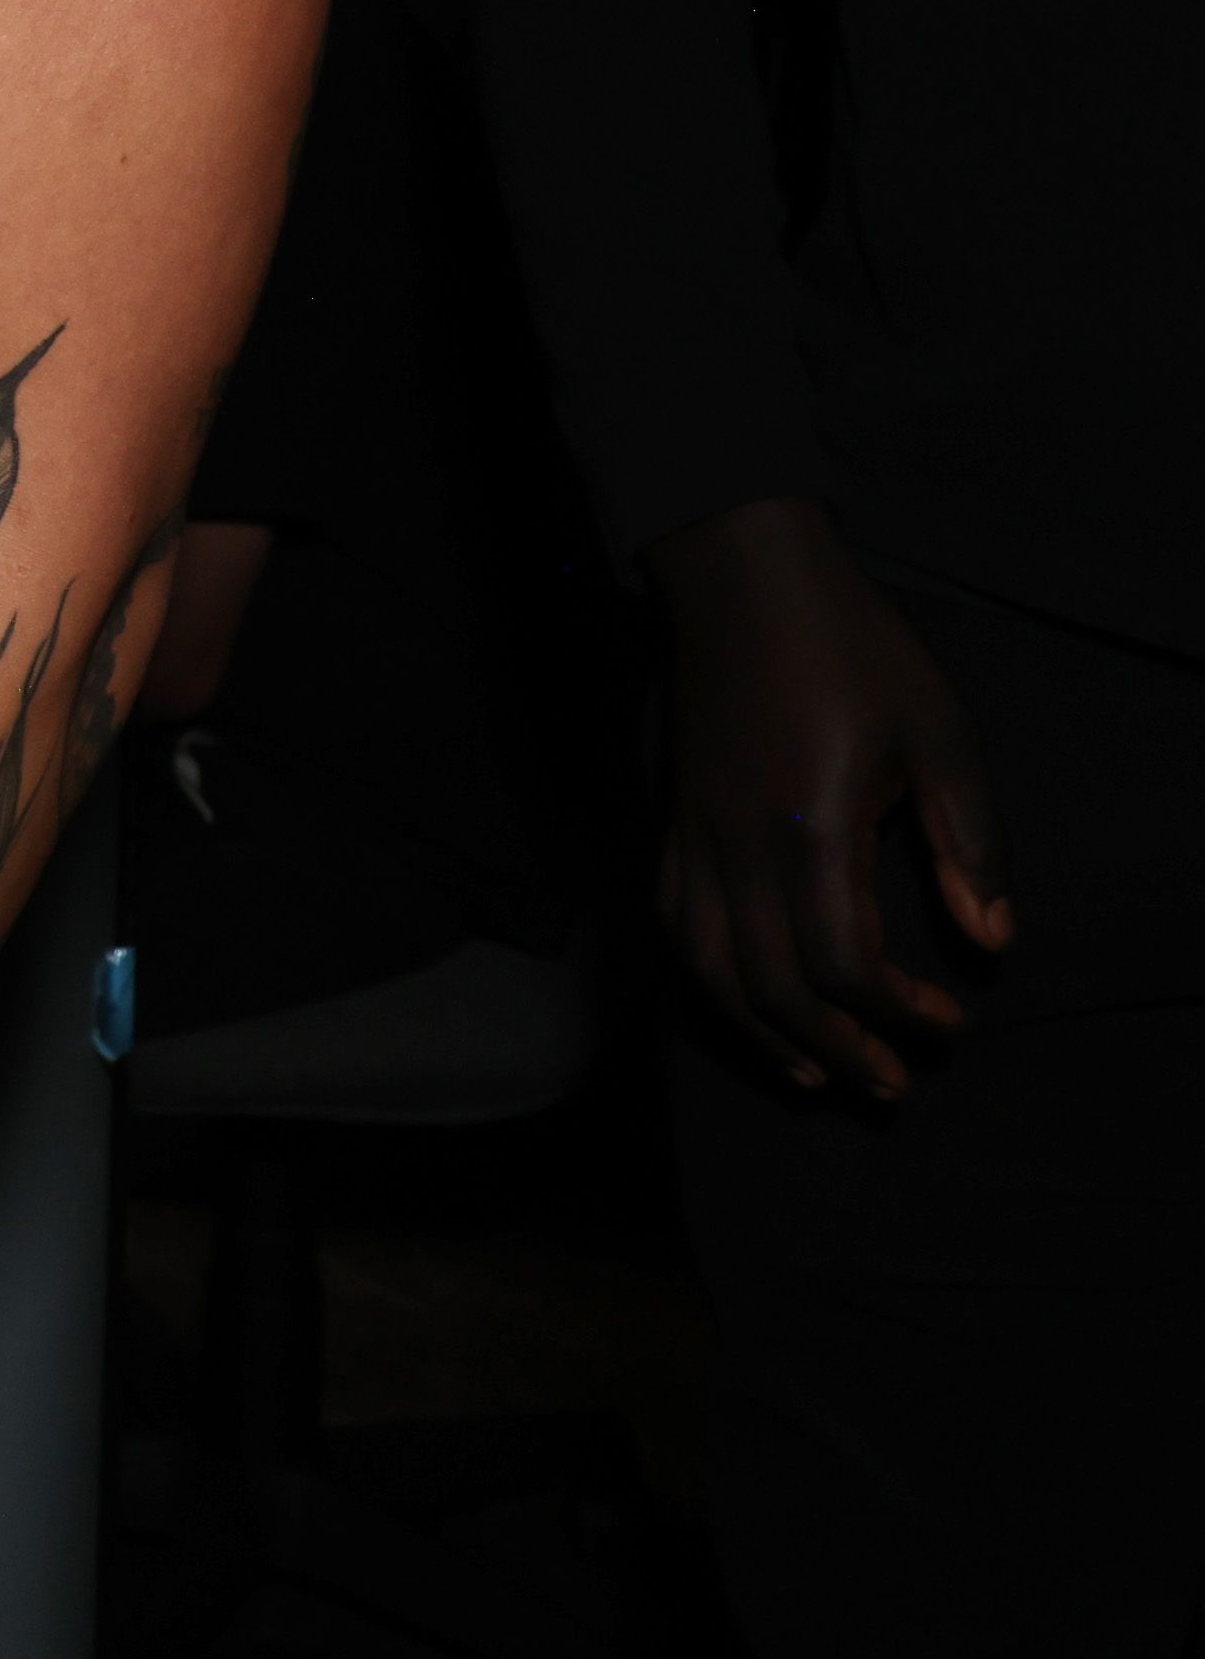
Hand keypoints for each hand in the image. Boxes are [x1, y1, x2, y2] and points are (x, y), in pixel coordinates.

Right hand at [650, 495, 1009, 1097]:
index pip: (842, 964)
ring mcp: (689, 835)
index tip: (950, 1021)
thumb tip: (991, 942)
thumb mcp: (941, 733)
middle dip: (837, 1050)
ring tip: (813, 1074)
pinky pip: (671, 925)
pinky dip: (704, 982)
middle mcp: (736, 847)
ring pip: (705, 970)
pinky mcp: (667, 821)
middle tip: (893, 1084)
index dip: (898, 1014)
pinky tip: (742, 999)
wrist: (739, 574)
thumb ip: (971, 843)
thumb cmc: (851, 648)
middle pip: (772, 987)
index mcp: (810, 828)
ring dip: (760, 1033)